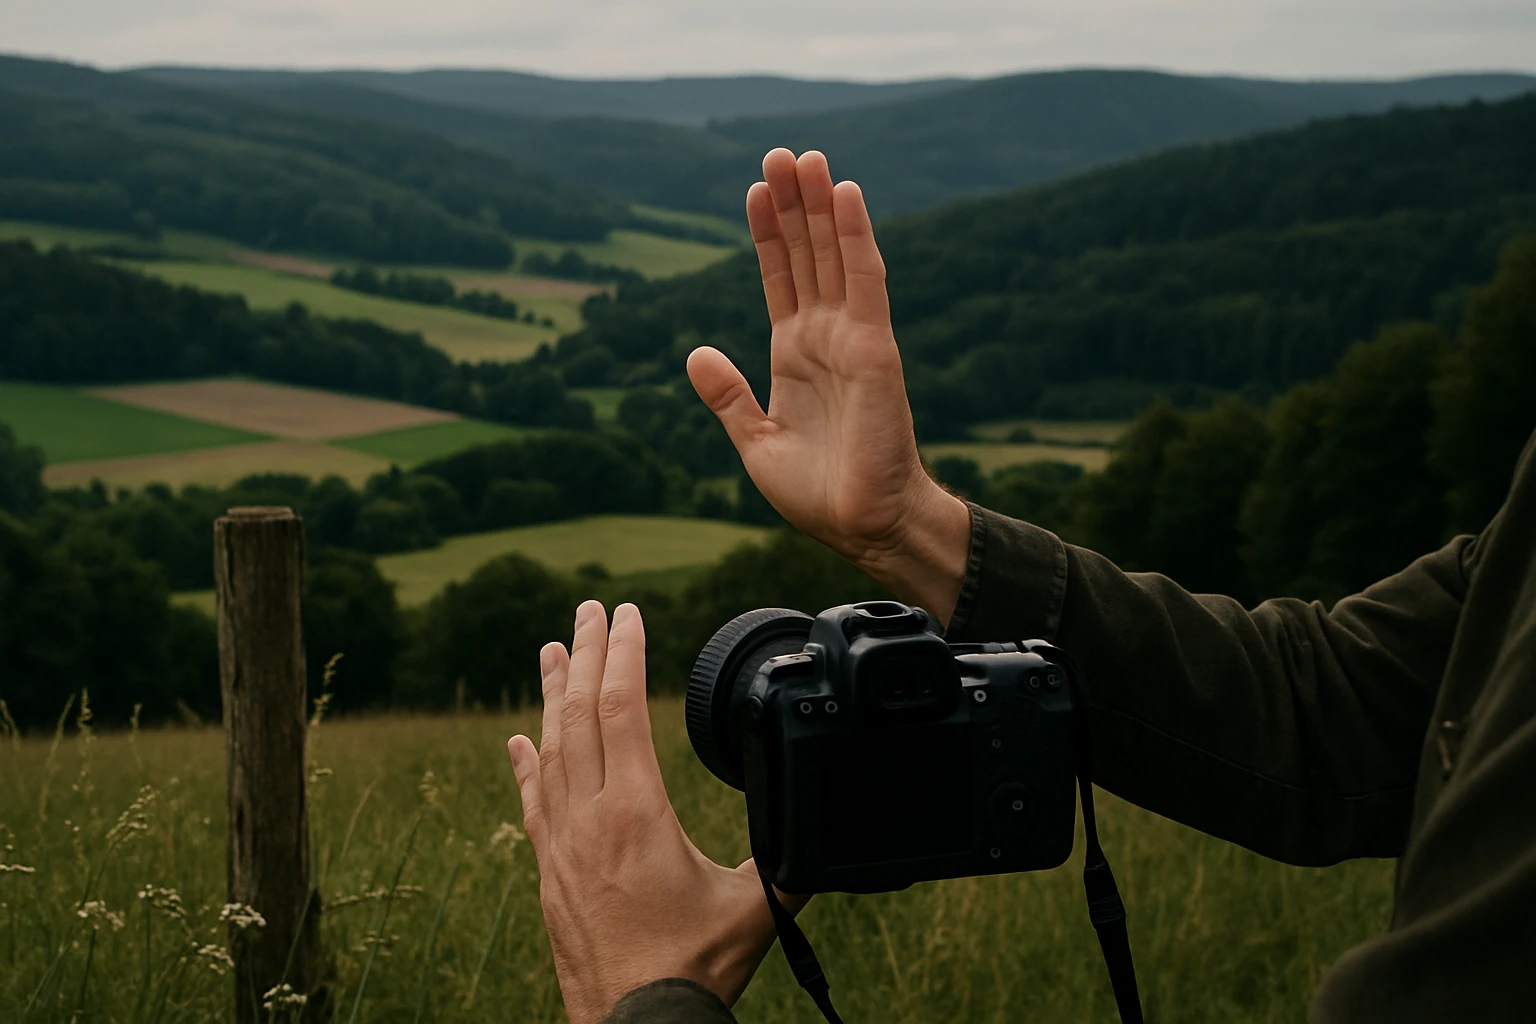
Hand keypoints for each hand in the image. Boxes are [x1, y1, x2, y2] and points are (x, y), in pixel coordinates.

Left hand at [508, 601, 800, 1023]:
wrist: (634, 1023)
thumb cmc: (692, 968)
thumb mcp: (753, 908)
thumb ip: (786, 862)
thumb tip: (821, 833)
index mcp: (636, 814)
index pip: (620, 710)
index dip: (622, 654)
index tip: (626, 613)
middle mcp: (588, 819)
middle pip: (578, 715)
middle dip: (584, 654)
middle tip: (587, 610)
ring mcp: (561, 845)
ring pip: (549, 750)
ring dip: (551, 696)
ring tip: (551, 651)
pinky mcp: (549, 872)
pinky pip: (532, 802)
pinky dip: (526, 765)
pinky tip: (517, 741)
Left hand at [687, 149, 969, 621]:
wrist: (860, 525)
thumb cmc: (819, 492)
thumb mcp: (757, 440)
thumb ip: (728, 396)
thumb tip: (694, 352)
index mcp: (795, 355)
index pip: (780, 279)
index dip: (768, 235)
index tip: (756, 190)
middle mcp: (826, 338)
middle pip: (807, 255)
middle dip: (795, 204)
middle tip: (782, 152)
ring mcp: (853, 339)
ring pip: (835, 256)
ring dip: (822, 206)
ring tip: (807, 157)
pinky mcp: (876, 349)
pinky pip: (865, 282)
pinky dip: (856, 236)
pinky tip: (847, 194)